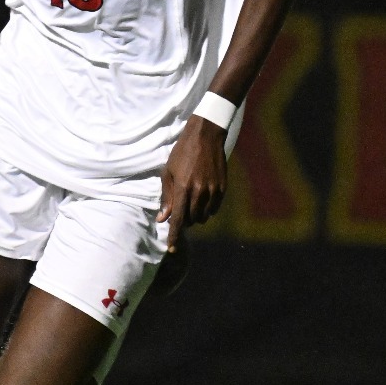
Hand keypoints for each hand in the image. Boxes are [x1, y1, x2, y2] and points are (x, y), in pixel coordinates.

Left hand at [158, 117, 226, 249]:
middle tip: (179, 213)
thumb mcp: (168, 172)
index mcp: (183, 187)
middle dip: (183, 221)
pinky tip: (202, 199)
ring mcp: (213, 190)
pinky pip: (214, 208)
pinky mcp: (223, 188)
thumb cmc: (182, 153)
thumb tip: (163, 218)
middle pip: (191, 220)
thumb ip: (167, 196)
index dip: (174, 235)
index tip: (172, 249)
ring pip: (203, 216)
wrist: (206, 136)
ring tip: (190, 204)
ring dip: (195, 216)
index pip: (178, 219)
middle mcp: (199, 191)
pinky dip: (207, 209)